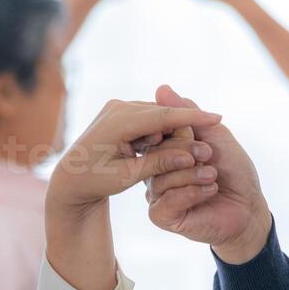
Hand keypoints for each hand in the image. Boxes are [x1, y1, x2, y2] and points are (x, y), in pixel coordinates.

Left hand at [46, 99, 221, 220]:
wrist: (71, 177)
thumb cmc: (96, 181)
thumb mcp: (128, 177)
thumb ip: (158, 163)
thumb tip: (189, 156)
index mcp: (118, 122)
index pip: (162, 116)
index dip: (192, 117)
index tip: (218, 117)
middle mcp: (118, 108)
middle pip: (162, 114)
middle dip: (185, 127)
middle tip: (207, 145)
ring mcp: (118, 108)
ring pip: (157, 116)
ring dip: (172, 131)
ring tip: (187, 151)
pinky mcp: (121, 112)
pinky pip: (149, 118)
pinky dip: (161, 131)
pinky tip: (168, 147)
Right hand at [144, 85, 271, 263]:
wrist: (249, 207)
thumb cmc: (233, 171)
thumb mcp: (214, 136)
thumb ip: (189, 113)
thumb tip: (161, 88)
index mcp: (164, 151)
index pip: (156, 133)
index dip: (179, 133)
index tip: (203, 142)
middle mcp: (155, 171)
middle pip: (157, 154)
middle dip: (187, 152)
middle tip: (209, 156)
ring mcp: (156, 194)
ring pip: (161, 177)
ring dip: (193, 174)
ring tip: (213, 175)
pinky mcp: (162, 216)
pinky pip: (167, 200)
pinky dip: (191, 192)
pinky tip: (210, 190)